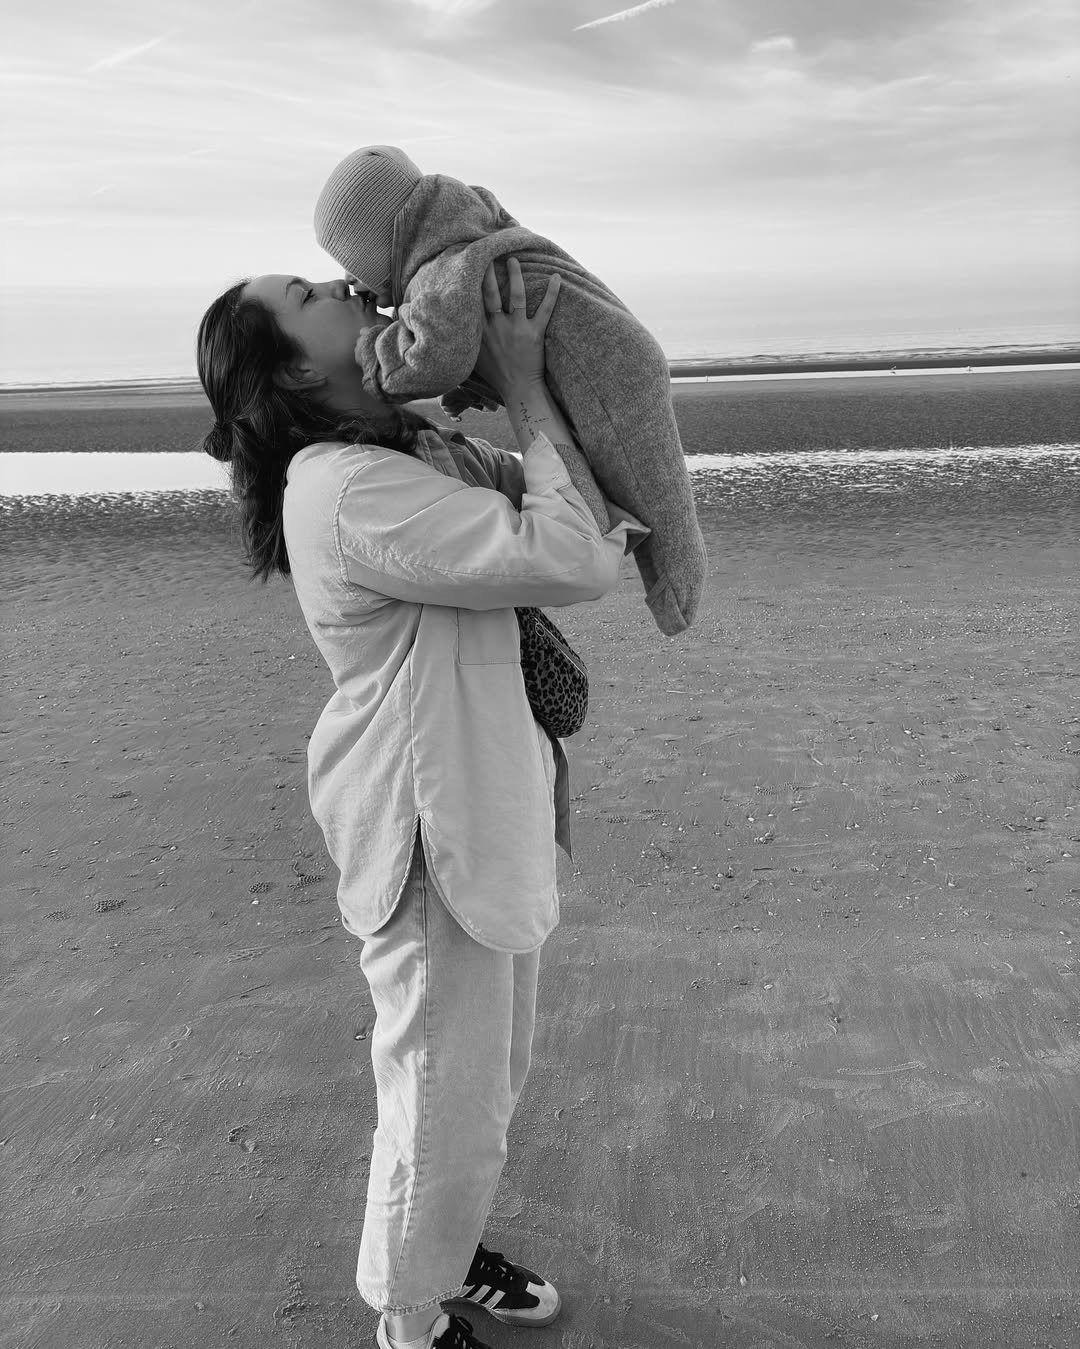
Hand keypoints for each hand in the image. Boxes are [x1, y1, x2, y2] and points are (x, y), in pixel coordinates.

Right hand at [473, 257, 560, 397]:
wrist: (519, 391)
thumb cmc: (496, 375)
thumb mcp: (471, 359)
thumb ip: (462, 342)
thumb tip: (446, 331)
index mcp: (479, 332)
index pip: (471, 301)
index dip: (467, 282)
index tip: (464, 265)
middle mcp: (495, 327)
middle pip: (489, 293)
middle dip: (486, 271)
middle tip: (486, 251)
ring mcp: (516, 329)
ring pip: (515, 296)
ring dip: (515, 275)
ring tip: (514, 259)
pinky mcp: (534, 333)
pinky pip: (545, 309)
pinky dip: (552, 292)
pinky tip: (557, 277)